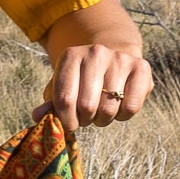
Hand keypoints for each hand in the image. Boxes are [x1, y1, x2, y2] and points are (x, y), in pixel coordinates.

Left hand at [32, 45, 151, 131]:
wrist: (112, 57)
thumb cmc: (81, 79)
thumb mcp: (62, 87)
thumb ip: (51, 103)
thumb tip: (37, 116)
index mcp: (71, 56)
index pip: (64, 98)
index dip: (66, 120)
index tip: (69, 125)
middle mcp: (96, 52)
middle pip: (87, 106)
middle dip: (84, 120)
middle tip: (85, 117)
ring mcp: (120, 59)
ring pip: (109, 109)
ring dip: (103, 119)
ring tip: (100, 111)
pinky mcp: (141, 68)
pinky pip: (130, 107)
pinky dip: (122, 116)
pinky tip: (118, 106)